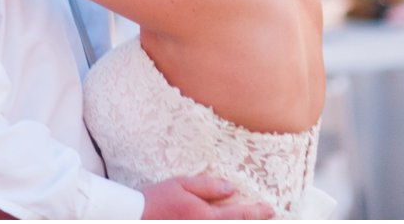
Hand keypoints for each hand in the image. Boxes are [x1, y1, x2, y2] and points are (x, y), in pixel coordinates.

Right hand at [141, 176, 272, 219]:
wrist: (133, 217)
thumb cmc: (156, 199)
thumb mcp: (181, 184)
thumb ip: (207, 187)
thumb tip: (231, 189)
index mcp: (205, 216)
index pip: (239, 216)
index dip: (257, 213)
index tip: (270, 210)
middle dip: (251, 223)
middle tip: (268, 219)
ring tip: (247, 221)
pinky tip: (223, 222)